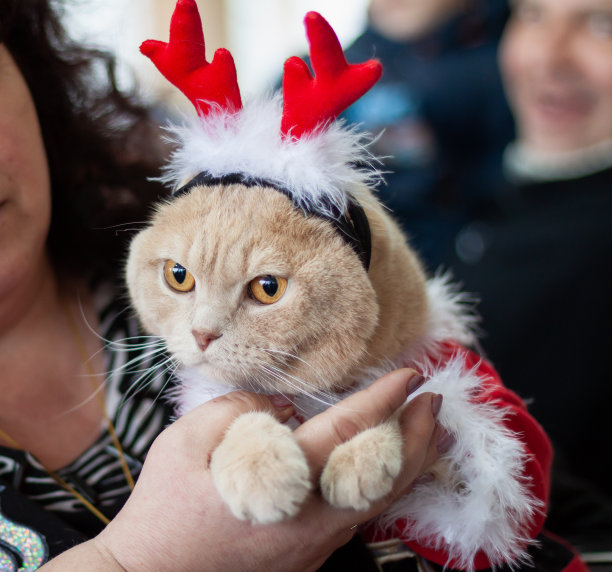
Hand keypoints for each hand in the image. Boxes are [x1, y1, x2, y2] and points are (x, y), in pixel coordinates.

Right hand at [44, 369, 440, 571]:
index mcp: (279, 485)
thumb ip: (239, 409)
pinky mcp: (309, 555)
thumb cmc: (164, 509)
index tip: (409, 375)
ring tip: (434, 434)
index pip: (346, 432)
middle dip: (417, 434)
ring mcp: (314, 544)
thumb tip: (284, 407)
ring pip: (379, 500)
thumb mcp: (185, 442)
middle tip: (436, 400)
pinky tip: (394, 470)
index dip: (382, 399)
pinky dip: (386, 486)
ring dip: (412, 462)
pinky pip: (360, 515)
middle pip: (382, 473)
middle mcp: (309, 521)